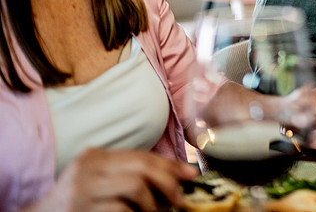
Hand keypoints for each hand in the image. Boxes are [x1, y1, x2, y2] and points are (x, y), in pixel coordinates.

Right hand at [23, 148, 196, 211]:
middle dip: (167, 182)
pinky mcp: (82, 210)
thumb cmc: (79, 202)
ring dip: (152, 203)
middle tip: (179, 199)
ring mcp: (83, 188)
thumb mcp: (102, 180)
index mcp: (96, 156)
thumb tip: (178, 176)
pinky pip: (122, 209)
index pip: (142, 155)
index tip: (190, 175)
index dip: (170, 165)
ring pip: (135, 185)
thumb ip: (132, 174)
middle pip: (142, 167)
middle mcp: (88, 167)